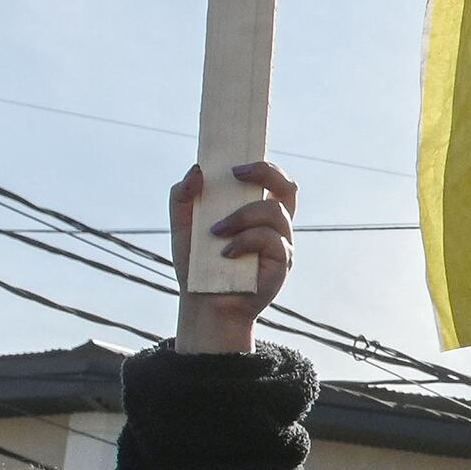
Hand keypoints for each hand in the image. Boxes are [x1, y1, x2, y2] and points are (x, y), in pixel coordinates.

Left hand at [169, 161, 297, 353]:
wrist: (202, 303)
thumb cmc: (197, 263)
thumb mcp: (182, 225)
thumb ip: (183, 196)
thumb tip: (198, 170)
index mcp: (257, 213)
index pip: (274, 181)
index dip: (264, 166)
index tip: (233, 167)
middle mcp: (275, 226)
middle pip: (288, 188)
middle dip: (265, 173)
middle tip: (235, 176)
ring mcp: (282, 244)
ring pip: (274, 212)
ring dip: (242, 216)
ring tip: (216, 232)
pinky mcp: (282, 264)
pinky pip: (271, 240)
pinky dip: (245, 241)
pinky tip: (226, 253)